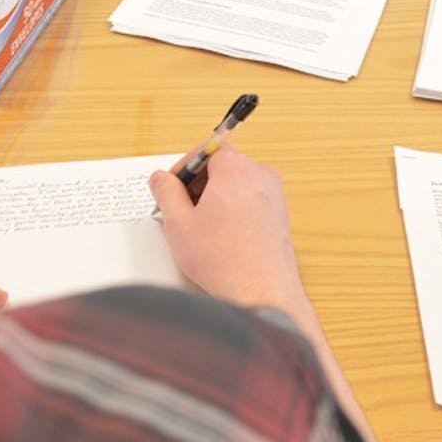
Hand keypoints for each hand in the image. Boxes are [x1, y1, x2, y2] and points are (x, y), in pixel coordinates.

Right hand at [148, 143, 311, 319]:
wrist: (261, 292)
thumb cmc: (224, 261)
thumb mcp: (178, 223)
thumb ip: (165, 192)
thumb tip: (161, 180)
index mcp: (236, 168)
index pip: (206, 149)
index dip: (183, 167)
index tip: (172, 186)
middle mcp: (261, 176)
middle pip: (222, 165)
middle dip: (198, 184)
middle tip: (180, 209)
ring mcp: (275, 196)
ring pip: (236, 185)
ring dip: (215, 199)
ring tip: (199, 228)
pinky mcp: (280, 217)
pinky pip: (250, 202)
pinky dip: (232, 211)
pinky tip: (219, 238)